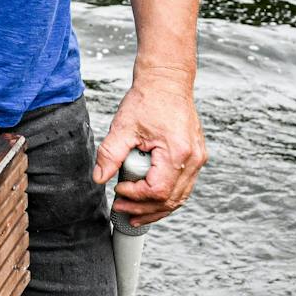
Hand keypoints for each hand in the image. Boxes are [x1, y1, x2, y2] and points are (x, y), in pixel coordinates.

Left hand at [92, 72, 206, 226]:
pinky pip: (183, 186)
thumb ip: (110, 153)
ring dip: (156, 209)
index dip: (136, 196)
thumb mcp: (123, 126)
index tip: (117, 190)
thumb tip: (98, 178)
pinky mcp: (195, 157)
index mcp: (178, 153)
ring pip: (180, 197)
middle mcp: (193, 159)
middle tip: (122, 209)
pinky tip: (149, 200)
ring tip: (134, 214)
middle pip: (171, 200)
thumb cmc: (148, 99)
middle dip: (144, 209)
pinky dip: (166, 196)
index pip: (158, 190)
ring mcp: (197, 159)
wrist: (167, 81)